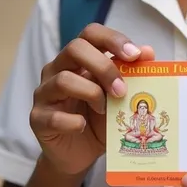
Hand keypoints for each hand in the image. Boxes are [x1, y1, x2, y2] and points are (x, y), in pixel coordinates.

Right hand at [30, 23, 154, 175]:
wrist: (79, 153)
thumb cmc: (99, 118)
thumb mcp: (120, 95)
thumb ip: (133, 73)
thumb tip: (149, 51)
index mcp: (78, 58)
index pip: (91, 33)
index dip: (113, 39)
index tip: (135, 55)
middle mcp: (57, 69)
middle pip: (75, 48)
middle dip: (103, 67)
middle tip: (122, 90)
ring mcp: (45, 92)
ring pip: (64, 79)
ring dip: (91, 94)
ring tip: (104, 110)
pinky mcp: (37, 118)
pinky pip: (53, 116)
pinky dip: (73, 122)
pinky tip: (82, 127)